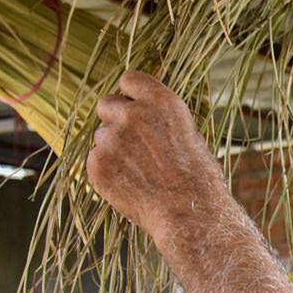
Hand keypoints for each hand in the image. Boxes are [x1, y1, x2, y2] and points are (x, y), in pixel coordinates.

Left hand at [86, 71, 230, 248]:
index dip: (130, 94)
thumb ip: (159, 120)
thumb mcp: (189, 135)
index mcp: (161, 102)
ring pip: (101, 137)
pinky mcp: (98, 164)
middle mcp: (133, 115)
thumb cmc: (198, 178)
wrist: (189, 212)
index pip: (129, 80)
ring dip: (113, 149)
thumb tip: (143, 116)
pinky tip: (129, 184)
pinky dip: (107, 171)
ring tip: (138, 172)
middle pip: (106, 104)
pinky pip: (95, 161)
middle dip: (114, 119)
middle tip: (131, 142)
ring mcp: (112, 139)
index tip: (132, 105)